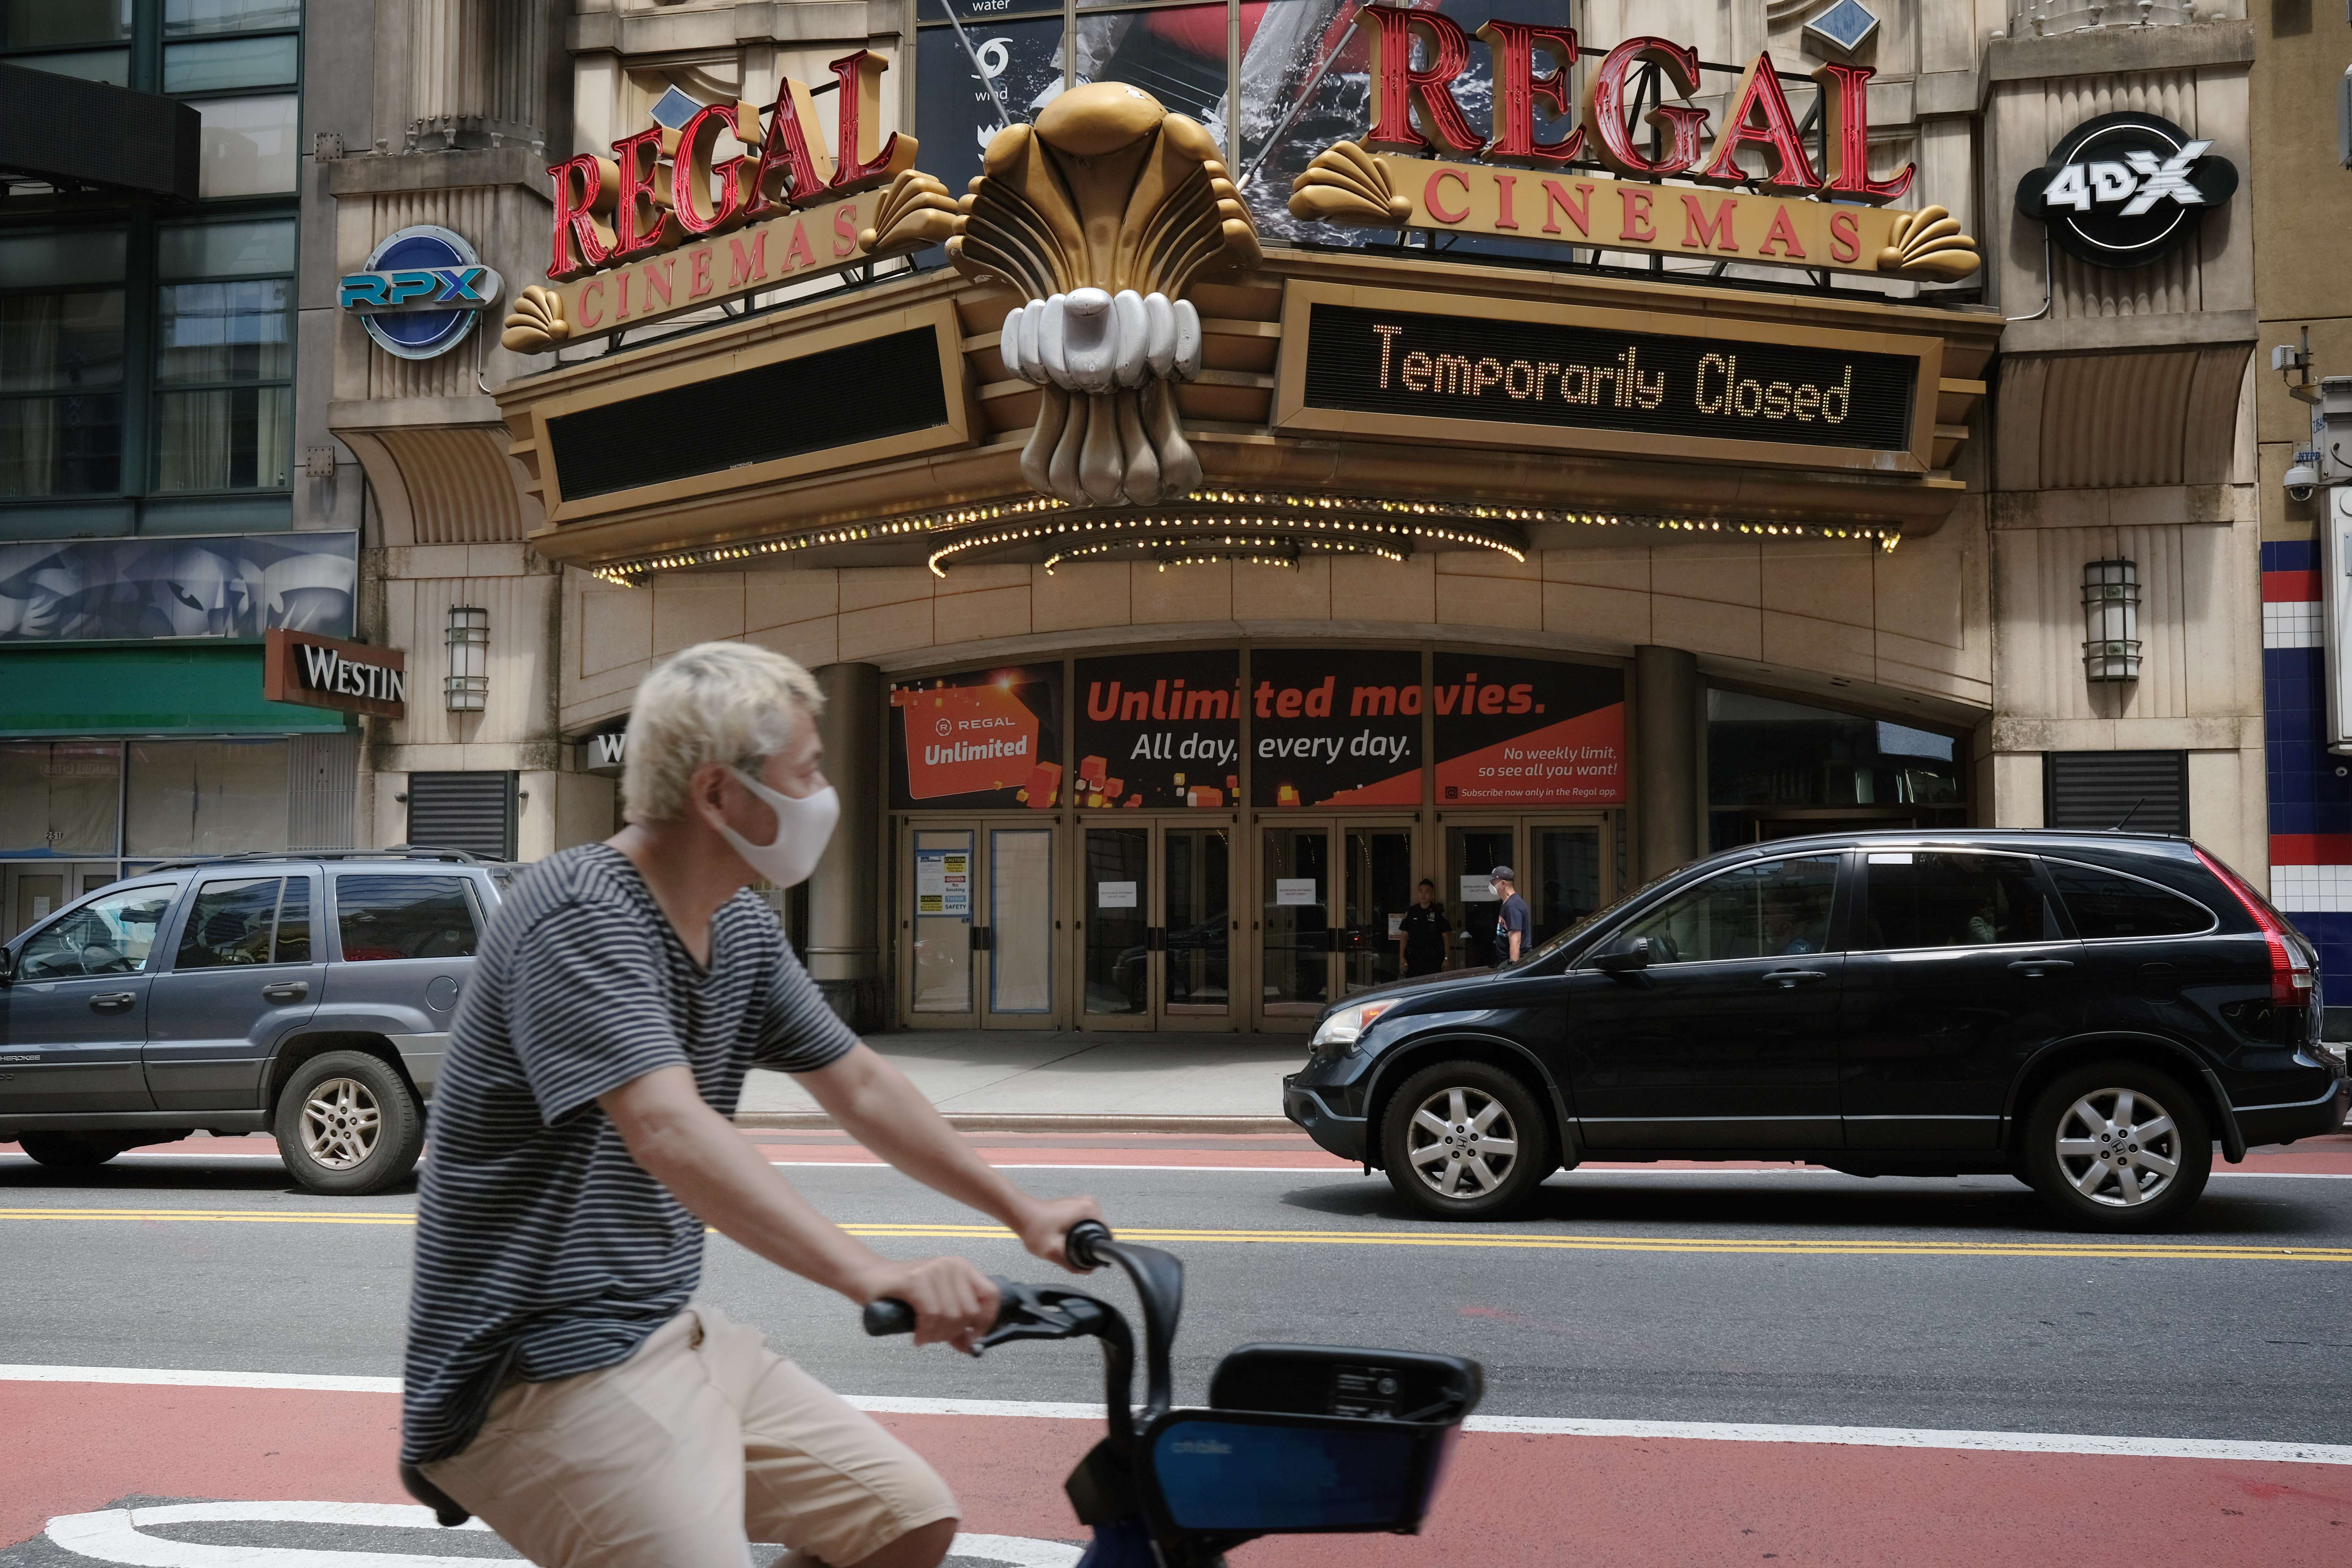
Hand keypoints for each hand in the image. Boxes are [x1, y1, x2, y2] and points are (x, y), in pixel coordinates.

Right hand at [859, 1255, 998, 1354]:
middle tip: (935, 1338)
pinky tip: (917, 1336)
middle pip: (969, 1312)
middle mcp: (951, 1265)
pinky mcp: (915, 1280)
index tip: (973, 1336)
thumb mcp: (935, 1305)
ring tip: (924, 1336)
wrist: (868, 1276)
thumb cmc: (902, 1291)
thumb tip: (972, 1346)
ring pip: (951, 1316)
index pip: (991, 1295)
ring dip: (937, 1335)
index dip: (986, 1320)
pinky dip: (926, 1332)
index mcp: (962, 1268)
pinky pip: (931, 1314)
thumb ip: (955, 1324)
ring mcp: (934, 1270)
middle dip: (953, 1333)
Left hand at [1015, 1194, 1105, 1272]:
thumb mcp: (1053, 1251)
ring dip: (1081, 1239)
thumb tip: (1088, 1270)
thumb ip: (1072, 1264)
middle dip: (1087, 1245)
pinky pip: (1084, 1224)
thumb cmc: (1034, 1228)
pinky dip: (1077, 1233)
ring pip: (1092, 1229)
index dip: (1097, 1251)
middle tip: (1067, 1250)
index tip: (1083, 1256)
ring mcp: (1082, 1203)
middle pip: (1099, 1233)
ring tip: (1062, 1243)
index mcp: (1088, 1211)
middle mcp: (1089, 1204)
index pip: (1106, 1234)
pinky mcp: (1075, 1206)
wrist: (1021, 1213)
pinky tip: (1062, 1238)